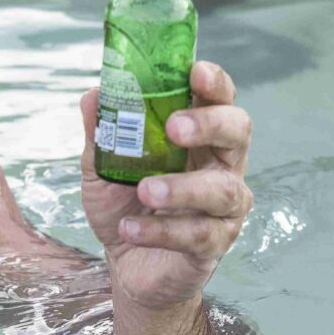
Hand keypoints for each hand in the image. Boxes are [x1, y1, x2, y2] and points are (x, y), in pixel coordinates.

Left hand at [80, 59, 251, 319]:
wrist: (125, 263)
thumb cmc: (123, 203)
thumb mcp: (101, 165)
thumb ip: (102, 132)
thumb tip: (94, 94)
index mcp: (198, 136)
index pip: (218, 99)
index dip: (214, 83)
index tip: (196, 72)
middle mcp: (220, 165)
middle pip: (239, 132)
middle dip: (210, 124)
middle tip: (174, 127)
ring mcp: (224, 207)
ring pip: (224, 189)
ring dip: (183, 187)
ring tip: (144, 189)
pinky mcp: (215, 244)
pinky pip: (200, 235)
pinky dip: (161, 231)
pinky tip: (130, 229)